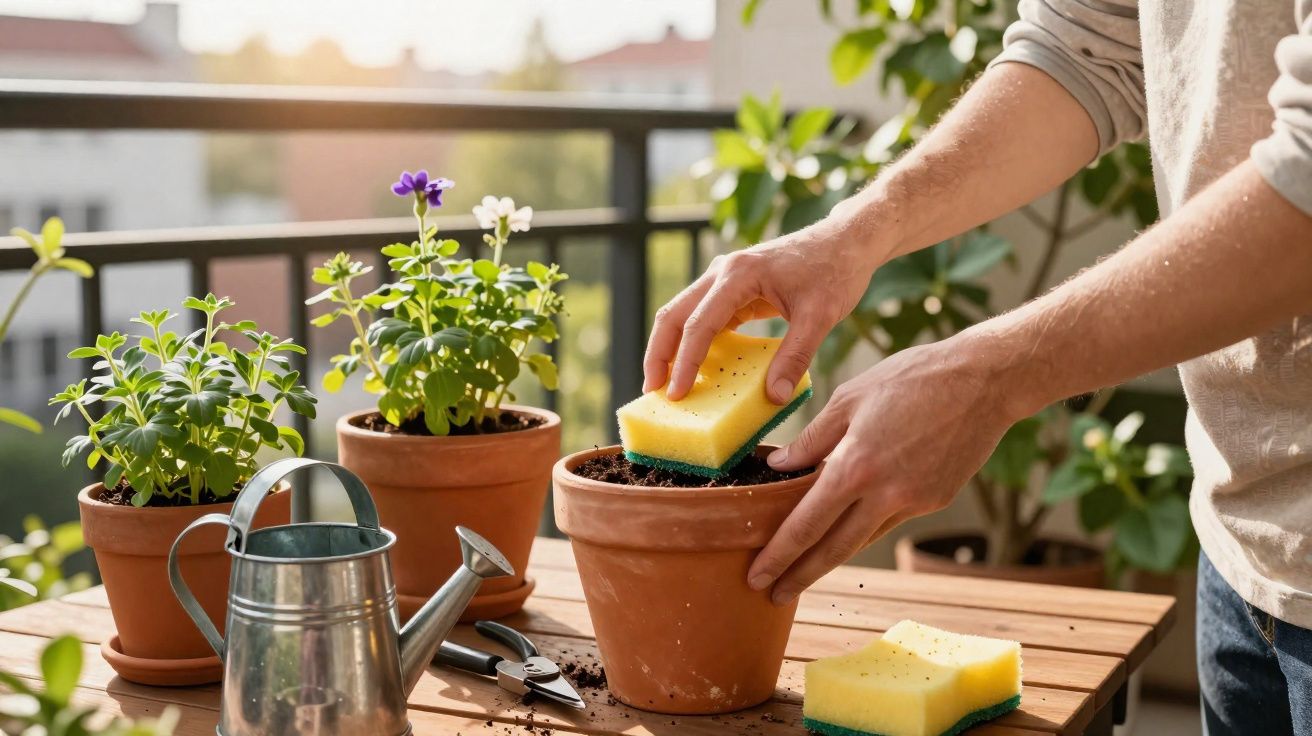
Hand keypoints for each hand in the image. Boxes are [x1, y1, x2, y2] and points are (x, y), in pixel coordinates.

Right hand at [644, 218, 886, 403]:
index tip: (676, 394)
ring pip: (682, 314)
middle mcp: (723, 271)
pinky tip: (695, 368)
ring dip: (670, 348)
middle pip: (674, 314)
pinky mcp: (733, 288)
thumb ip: (795, 357)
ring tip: (665, 385)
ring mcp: (724, 278)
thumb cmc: (835, 271)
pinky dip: (693, 342)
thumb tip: (773, 397)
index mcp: (739, 274)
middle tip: (652, 392)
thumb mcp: (820, 317)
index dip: (685, 362)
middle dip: (659, 354)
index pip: (699, 324)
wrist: (846, 241)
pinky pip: (703, 316)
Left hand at [748, 335, 1024, 604]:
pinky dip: (864, 529)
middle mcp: (885, 493)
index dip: (779, 554)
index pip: (806, 523)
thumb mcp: (849, 397)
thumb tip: (779, 465)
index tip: (757, 574)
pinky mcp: (936, 500)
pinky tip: (846, 531)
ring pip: (862, 539)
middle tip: (771, 595)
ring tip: (803, 571)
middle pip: (833, 549)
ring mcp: (914, 501)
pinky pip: (889, 521)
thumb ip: (812, 438)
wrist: (984, 381)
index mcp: (856, 466)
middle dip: (799, 576)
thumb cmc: (912, 378)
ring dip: (830, 560)